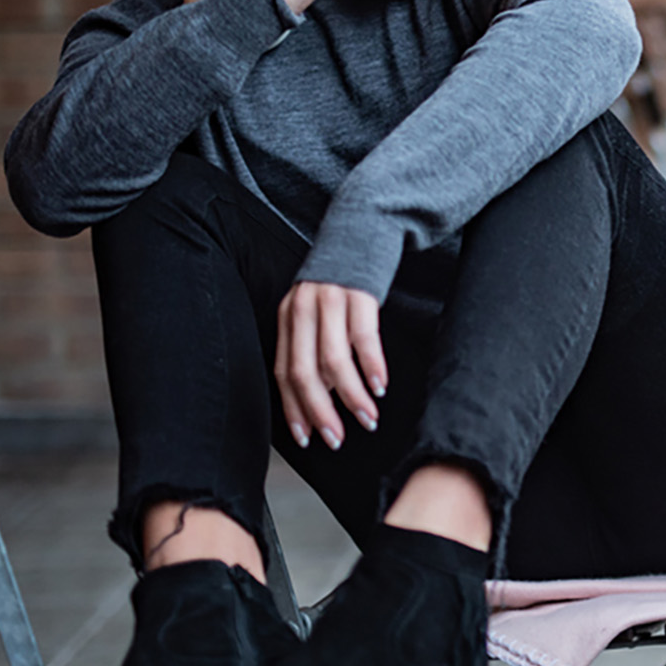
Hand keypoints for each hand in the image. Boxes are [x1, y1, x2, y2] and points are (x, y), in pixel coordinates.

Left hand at [275, 281, 385, 449]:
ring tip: (367, 418)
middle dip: (321, 412)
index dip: (294, 408)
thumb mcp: (316, 309)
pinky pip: (364, 337)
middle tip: (337, 438)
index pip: (285, 372)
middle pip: (305, 372)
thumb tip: (323, 394)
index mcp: (288, 317)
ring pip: (334, 361)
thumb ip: (314, 346)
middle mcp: (303, 309)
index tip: (308, 437)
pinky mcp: (360, 293)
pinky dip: (372, 366)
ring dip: (351, 396)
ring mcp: (330, 300)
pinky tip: (380, 386)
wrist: (362, 227)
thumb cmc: (342, 279)